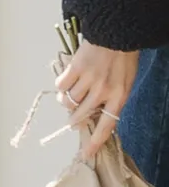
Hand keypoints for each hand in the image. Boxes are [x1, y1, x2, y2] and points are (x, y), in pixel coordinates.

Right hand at [55, 40, 138, 155]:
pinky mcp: (75, 68)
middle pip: (81, 115)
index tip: (86, 154)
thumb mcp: (124, 81)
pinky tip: (66, 80)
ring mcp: (88, 79)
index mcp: (119, 96)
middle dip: (74, 119)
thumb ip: (111, 99)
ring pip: (68, 101)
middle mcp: (103, 91)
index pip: (106, 126)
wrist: (116, 32)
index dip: (94, 142)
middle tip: (73, 117)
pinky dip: (61, 85)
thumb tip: (90, 114)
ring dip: (66, 100)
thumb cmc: (122, 58)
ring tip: (70, 94)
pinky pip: (61, 85)